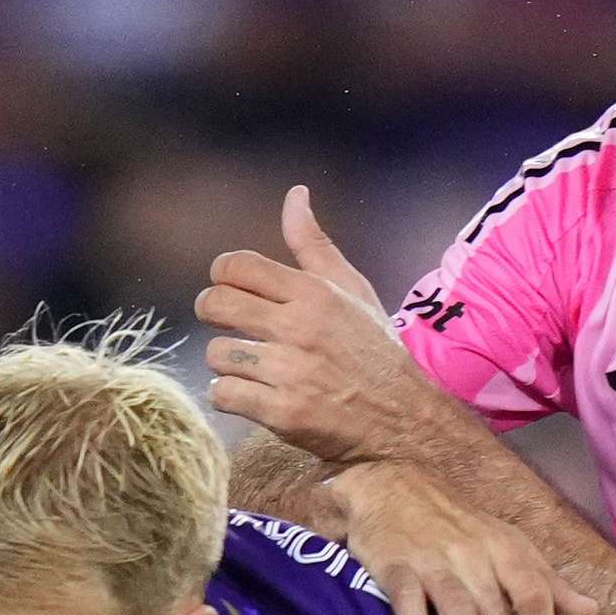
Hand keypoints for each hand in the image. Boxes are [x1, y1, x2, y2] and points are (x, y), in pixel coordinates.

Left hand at [198, 185, 450, 475]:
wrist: (402, 419)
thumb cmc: (373, 352)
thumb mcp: (352, 290)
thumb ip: (314, 245)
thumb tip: (295, 194)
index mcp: (313, 293)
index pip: (236, 266)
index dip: (222, 276)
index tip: (232, 291)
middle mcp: (299, 327)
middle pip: (214, 304)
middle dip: (212, 314)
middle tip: (232, 327)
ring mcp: (290, 371)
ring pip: (216, 354)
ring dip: (227, 363)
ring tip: (253, 368)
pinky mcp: (282, 412)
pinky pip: (223, 395)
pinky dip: (230, 398)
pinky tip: (253, 396)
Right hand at [317, 460, 574, 614]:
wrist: (391, 486)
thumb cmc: (457, 524)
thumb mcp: (509, 544)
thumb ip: (548, 582)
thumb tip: (592, 613)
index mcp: (508, 553)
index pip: (536, 595)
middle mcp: (476, 559)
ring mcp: (436, 564)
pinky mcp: (397, 568)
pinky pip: (410, 606)